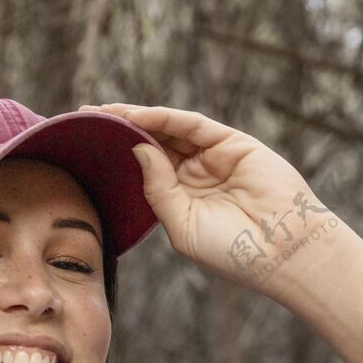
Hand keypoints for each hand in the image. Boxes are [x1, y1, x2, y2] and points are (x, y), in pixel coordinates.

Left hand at [79, 102, 337, 290]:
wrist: (281, 251)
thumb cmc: (232, 251)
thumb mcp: (181, 225)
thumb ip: (157, 188)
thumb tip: (136, 148)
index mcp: (181, 199)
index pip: (142, 169)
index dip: (114, 155)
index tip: (81, 146)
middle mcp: (195, 175)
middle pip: (150, 143)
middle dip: (117, 128)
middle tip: (81, 116)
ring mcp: (214, 157)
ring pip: (168, 130)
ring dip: (135, 117)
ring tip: (101, 111)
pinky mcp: (233, 143)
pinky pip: (192, 124)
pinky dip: (164, 117)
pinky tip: (137, 115)